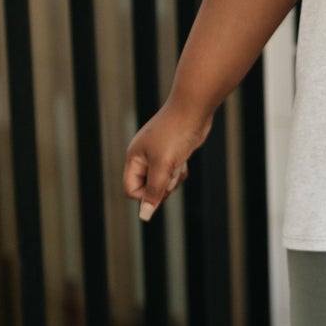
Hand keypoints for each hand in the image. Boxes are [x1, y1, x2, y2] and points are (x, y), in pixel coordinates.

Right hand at [123, 95, 212, 221]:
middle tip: (171, 170)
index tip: (162, 187)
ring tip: (179, 160)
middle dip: (162, 185)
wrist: (193, 109)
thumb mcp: (163, 165)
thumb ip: (154, 191)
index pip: (132, 190)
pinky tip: (185, 158)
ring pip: (163, 181)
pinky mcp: (173, 153)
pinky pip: (173, 173)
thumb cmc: (176, 134)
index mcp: (134, 158)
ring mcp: (158, 155)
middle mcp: (143, 157)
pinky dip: (180, 171)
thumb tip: (144, 216)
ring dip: (173, 178)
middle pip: (149, 187)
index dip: (146, 195)